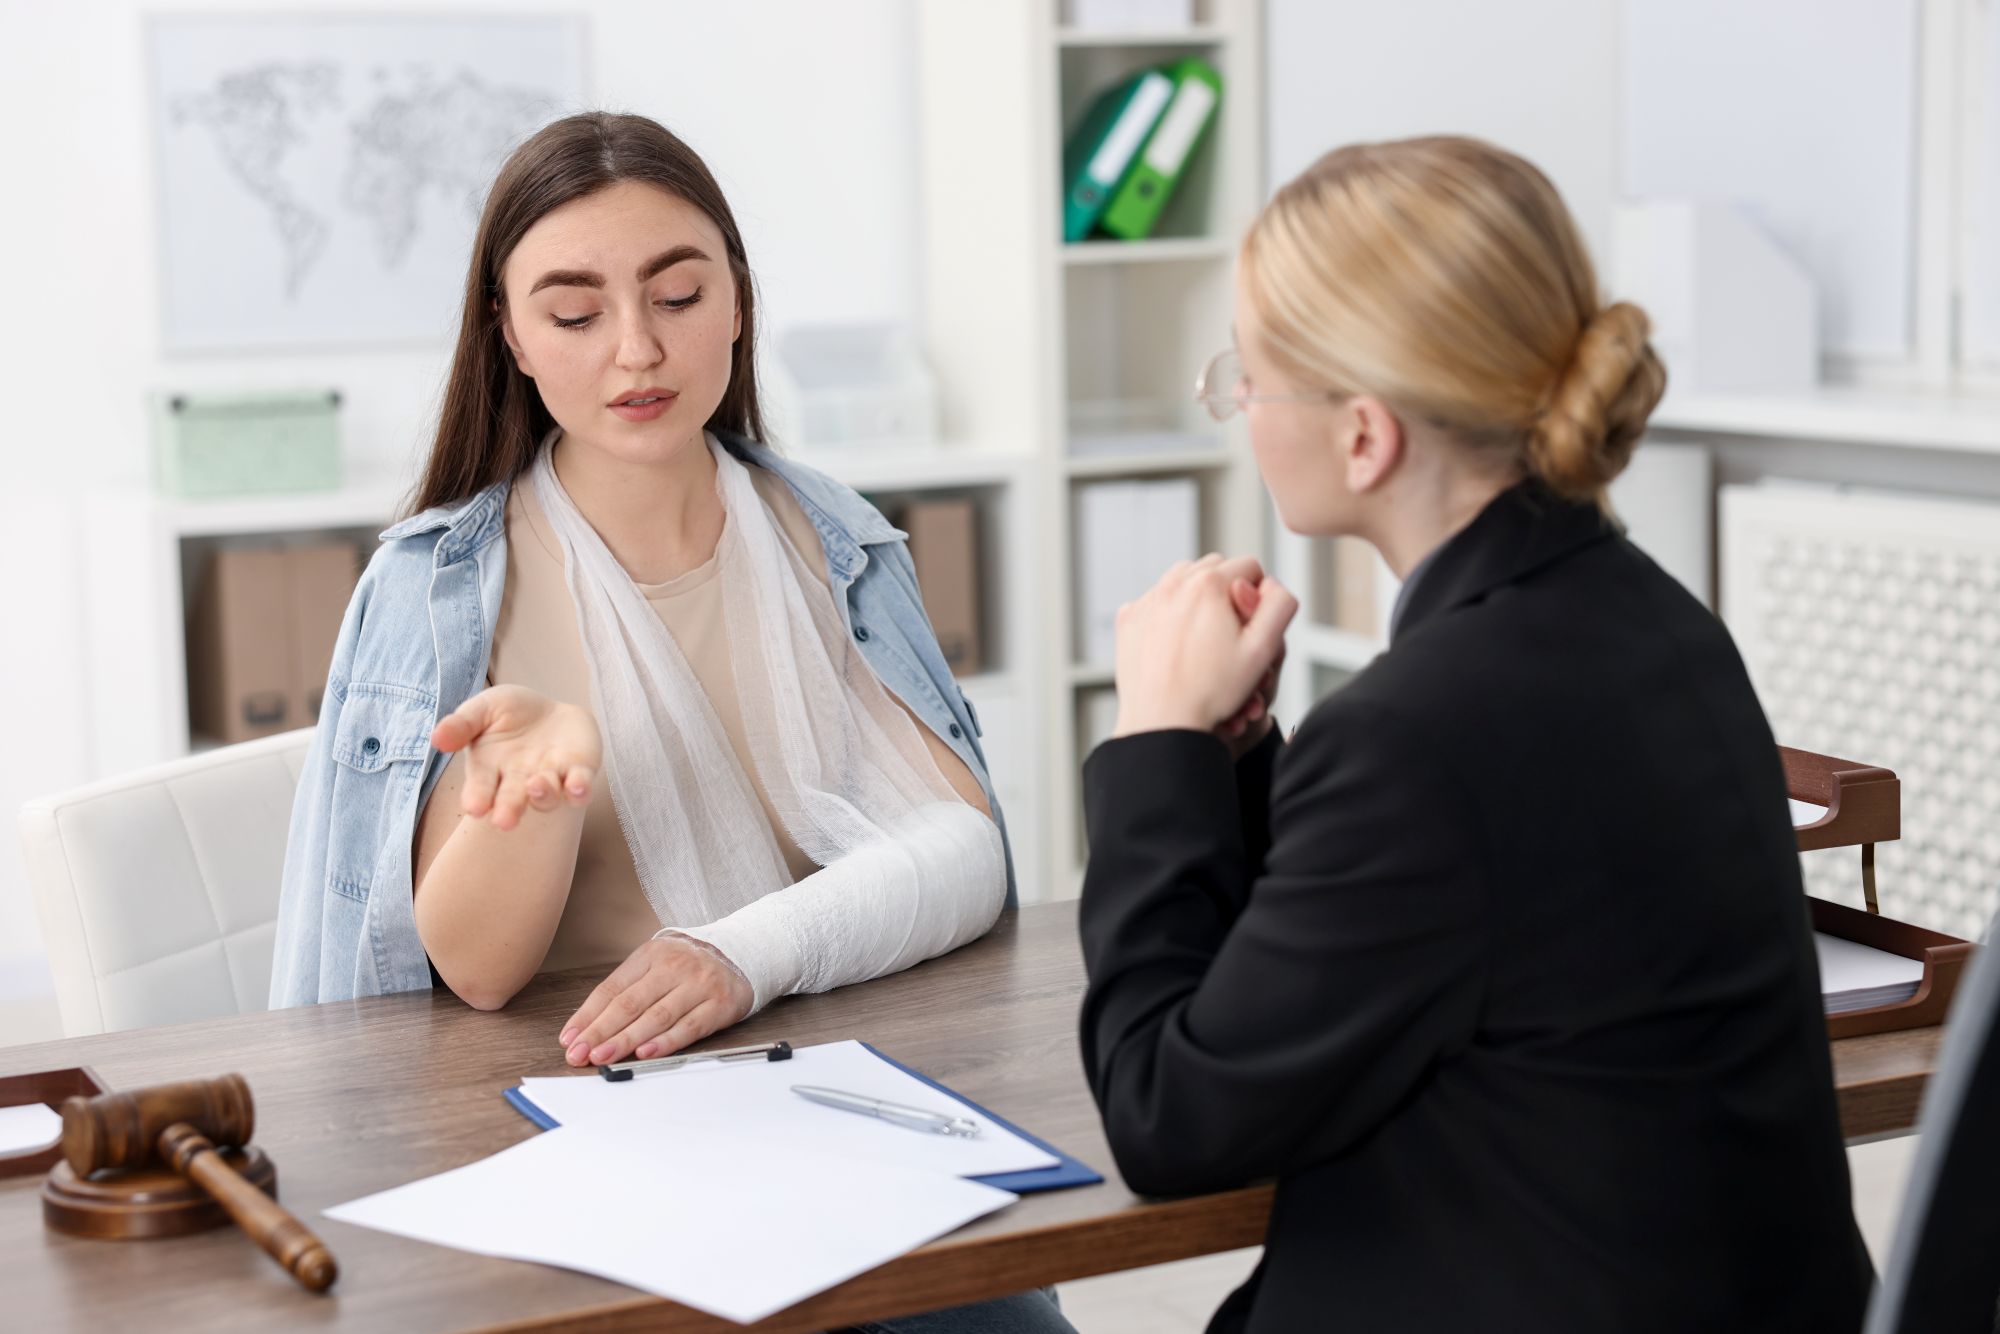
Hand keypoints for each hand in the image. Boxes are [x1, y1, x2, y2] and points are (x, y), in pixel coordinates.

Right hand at [431, 685, 600, 831]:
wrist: (551, 712)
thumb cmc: (509, 714)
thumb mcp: (482, 710)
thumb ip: (461, 724)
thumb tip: (437, 738)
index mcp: (490, 771)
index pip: (481, 789)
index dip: (477, 798)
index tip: (474, 808)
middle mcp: (519, 782)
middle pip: (513, 800)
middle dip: (509, 809)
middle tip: (504, 822)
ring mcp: (551, 778)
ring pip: (547, 795)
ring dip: (543, 794)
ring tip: (536, 786)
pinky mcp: (579, 771)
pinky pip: (579, 785)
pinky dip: (579, 789)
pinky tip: (577, 787)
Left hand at [559, 935, 755, 1065]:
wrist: (744, 952)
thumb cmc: (691, 966)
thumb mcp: (658, 964)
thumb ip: (629, 990)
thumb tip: (589, 1026)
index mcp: (652, 954)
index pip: (612, 988)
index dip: (588, 1016)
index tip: (569, 1039)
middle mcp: (674, 966)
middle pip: (630, 1003)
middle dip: (600, 1031)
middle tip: (580, 1054)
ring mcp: (699, 984)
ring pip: (657, 1016)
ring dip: (627, 1040)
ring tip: (603, 1056)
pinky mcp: (720, 1004)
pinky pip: (689, 1027)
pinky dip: (666, 1041)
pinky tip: (646, 1053)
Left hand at [1112, 555, 1297, 738]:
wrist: (1162, 721)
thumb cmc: (1212, 691)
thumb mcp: (1263, 650)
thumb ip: (1280, 606)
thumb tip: (1274, 584)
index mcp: (1208, 585)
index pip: (1249, 567)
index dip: (1258, 596)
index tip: (1250, 626)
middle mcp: (1173, 584)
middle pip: (1214, 567)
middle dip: (1227, 591)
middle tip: (1228, 631)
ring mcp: (1147, 600)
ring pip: (1182, 579)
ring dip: (1197, 597)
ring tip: (1205, 634)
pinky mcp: (1129, 618)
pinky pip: (1155, 600)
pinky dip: (1167, 612)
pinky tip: (1176, 643)